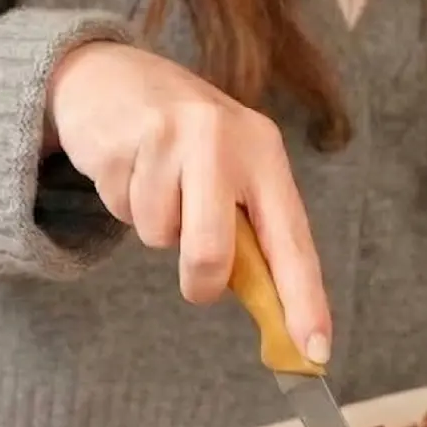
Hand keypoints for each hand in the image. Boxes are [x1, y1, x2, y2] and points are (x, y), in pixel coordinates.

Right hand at [45, 41, 331, 362]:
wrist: (112, 74)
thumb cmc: (185, 140)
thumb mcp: (231, 171)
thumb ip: (251, 231)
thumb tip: (273, 312)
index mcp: (265, 153)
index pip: (292, 241)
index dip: (304, 301)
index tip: (314, 351)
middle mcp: (224, 139)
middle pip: (212, 253)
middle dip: (199, 280)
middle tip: (195, 274)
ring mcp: (171, 135)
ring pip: (159, 235)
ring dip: (154, 226)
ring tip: (157, 182)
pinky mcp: (122, 140)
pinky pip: (120, 210)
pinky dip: (122, 203)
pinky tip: (129, 166)